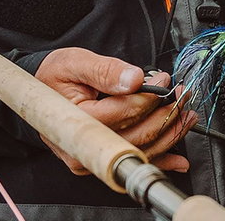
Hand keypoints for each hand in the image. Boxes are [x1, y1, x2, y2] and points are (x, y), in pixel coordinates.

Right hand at [34, 47, 195, 173]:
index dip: (148, 96)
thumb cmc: (54, 76)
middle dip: (165, 114)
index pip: (123, 112)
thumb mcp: (74, 62)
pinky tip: (178, 159)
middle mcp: (85, 147)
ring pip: (141, 150)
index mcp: (77, 121)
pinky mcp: (101, 160)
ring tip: (186, 115)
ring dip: (169, 133)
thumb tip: (135, 79)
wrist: (38, 92)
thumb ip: (105, 70)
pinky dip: (161, 160)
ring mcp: (94, 158)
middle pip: (136, 135)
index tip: (164, 80)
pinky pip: (135, 161)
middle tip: (182, 95)